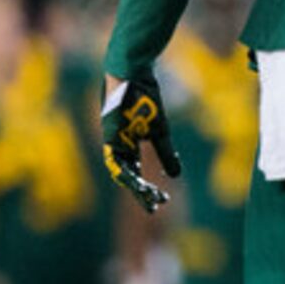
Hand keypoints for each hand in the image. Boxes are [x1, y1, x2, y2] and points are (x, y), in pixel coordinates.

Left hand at [98, 71, 180, 212]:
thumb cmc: (145, 99)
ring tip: (149, 196)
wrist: (133, 74)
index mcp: (128, 146)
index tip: (160, 202)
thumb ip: (165, 153)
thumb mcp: (160, 130)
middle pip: (128, 177)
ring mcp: (112, 141)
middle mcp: (118, 147)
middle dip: (142, 194)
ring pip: (121, 171)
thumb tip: (175, 176)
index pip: (135, 174)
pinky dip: (124, 171)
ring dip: (135, 186)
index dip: (146, 189)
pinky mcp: (109, 134)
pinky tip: (134, 182)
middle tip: (154, 209)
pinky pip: (114, 158)